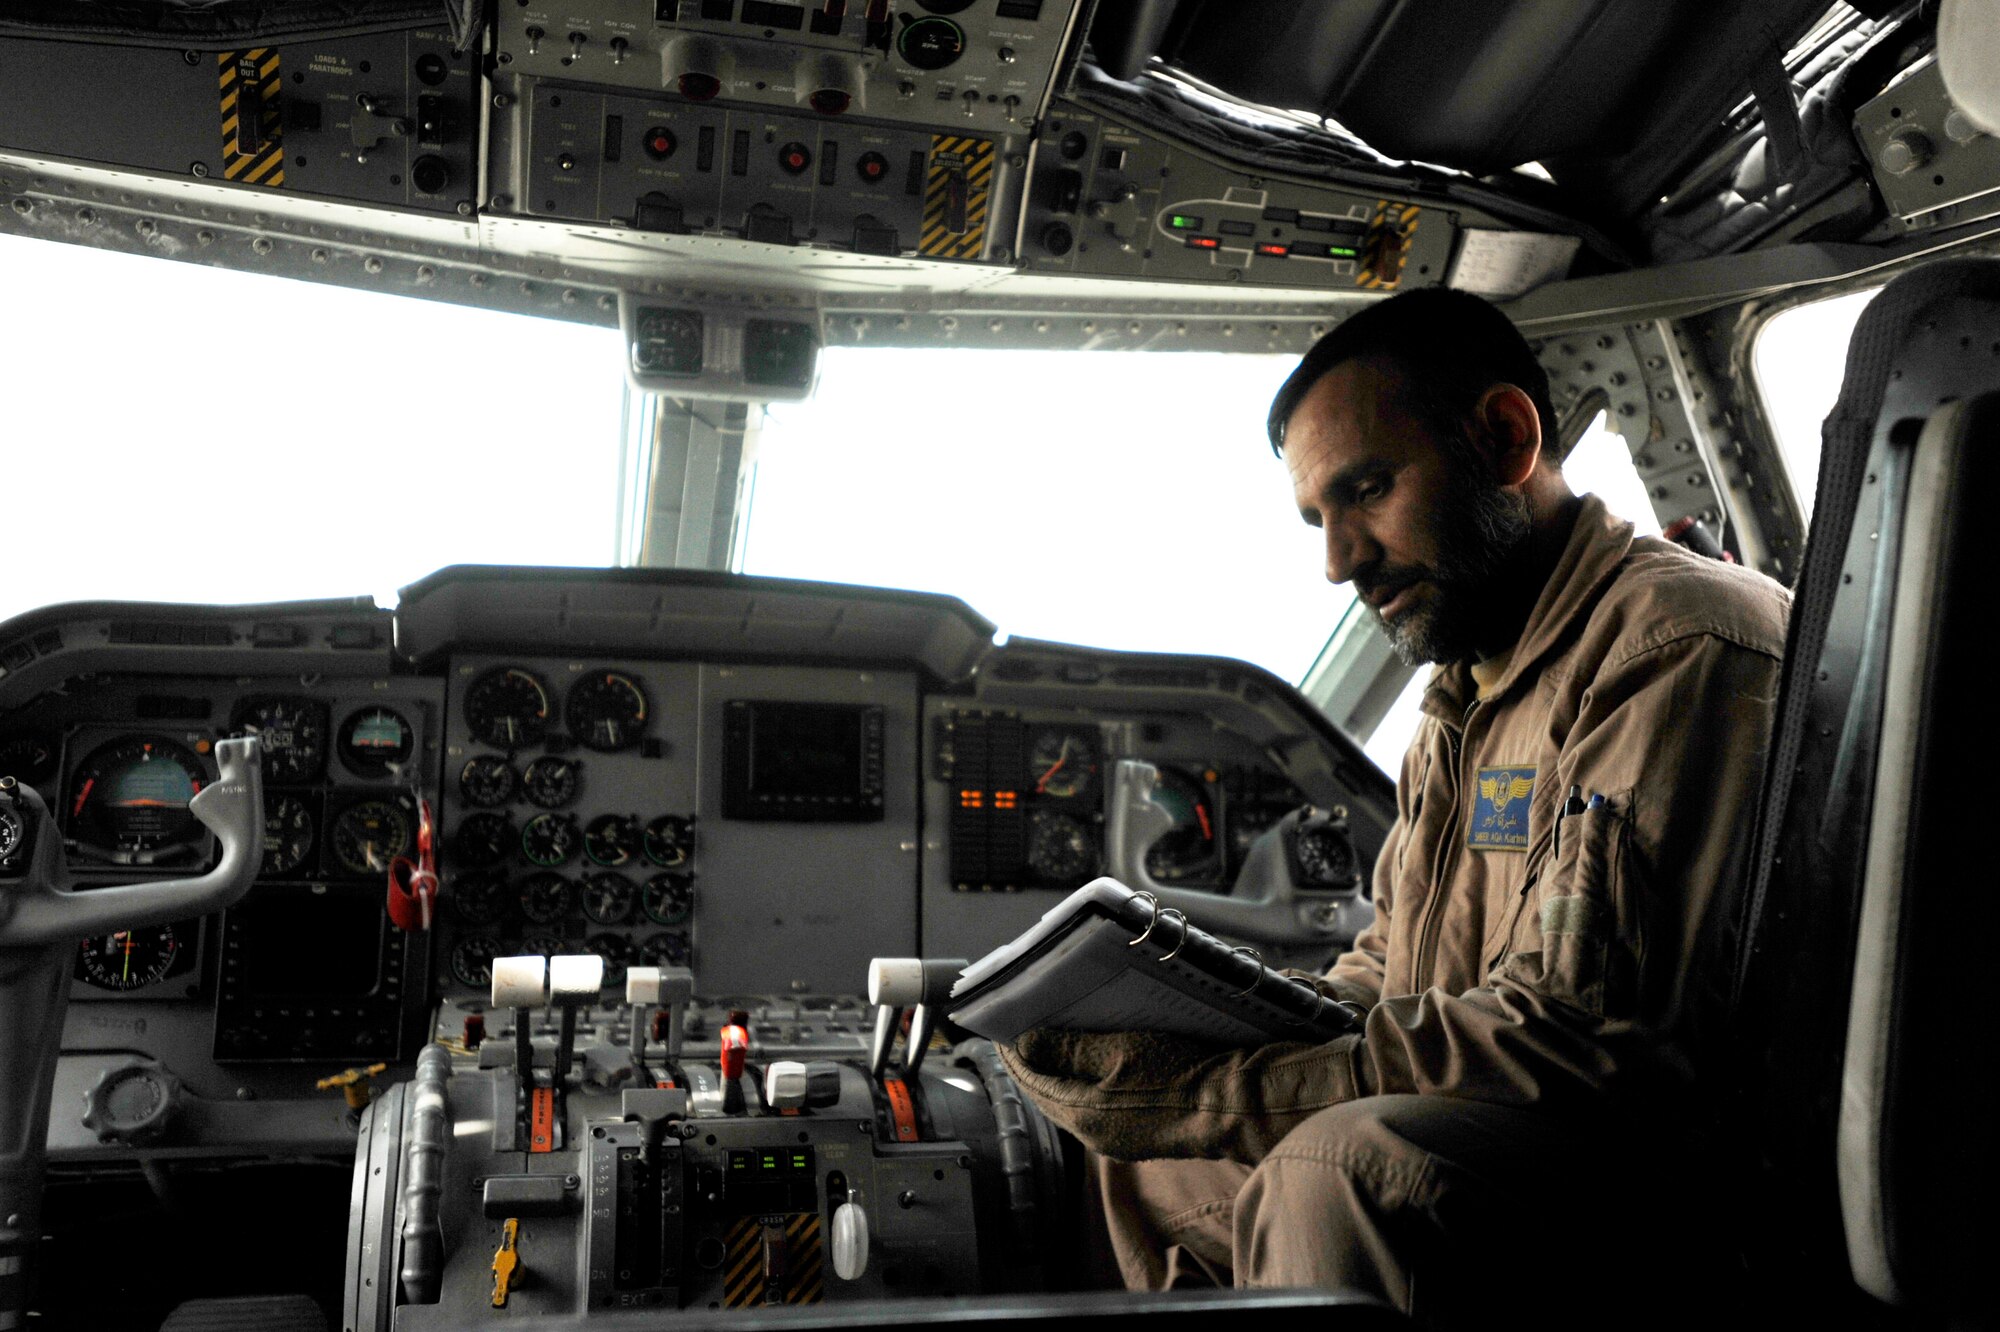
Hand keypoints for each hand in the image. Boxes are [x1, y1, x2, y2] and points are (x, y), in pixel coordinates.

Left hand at [1000, 1026, 1353, 1163]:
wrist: (1242, 1106)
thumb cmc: (1182, 1075)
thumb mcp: (1120, 1051)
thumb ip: (1067, 1049)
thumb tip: (1022, 1044)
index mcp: (1083, 1115)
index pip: (1031, 1079)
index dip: (1016, 1047)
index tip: (1008, 1017)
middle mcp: (1098, 1133)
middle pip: (1052, 1087)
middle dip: (1041, 1053)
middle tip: (1034, 1015)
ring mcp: (1123, 1135)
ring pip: (1079, 1093)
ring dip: (1070, 1062)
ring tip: (1067, 1024)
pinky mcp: (1147, 1129)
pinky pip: (1106, 1098)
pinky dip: (1097, 1073)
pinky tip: (1106, 1049)